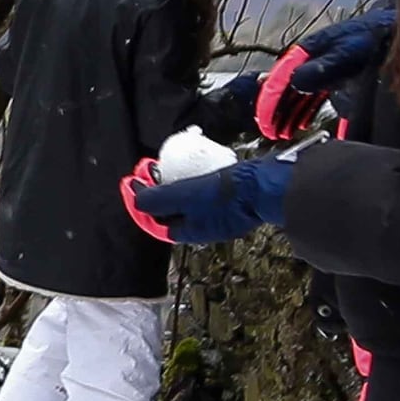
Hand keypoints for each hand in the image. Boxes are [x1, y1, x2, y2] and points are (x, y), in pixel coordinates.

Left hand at [122, 151, 292, 247]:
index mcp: (190, 232)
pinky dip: (193, 183)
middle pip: (170, 213)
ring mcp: (218, 216)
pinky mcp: (231, 202)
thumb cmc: (225, 194)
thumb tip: (135, 199)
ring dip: (174, 187)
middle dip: (156, 194)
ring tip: (167, 168)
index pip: (155, 222)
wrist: (266, 187)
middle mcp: (203, 228)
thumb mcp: (185, 196)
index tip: (133, 181)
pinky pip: (205, 195)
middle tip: (150, 171)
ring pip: (188, 203)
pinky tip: (193, 170)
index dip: (140, 202)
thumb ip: (158, 200)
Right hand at [257, 8, 393, 140]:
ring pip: (299, 96)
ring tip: (283, 133)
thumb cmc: (371, 38)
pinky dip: (306, 112)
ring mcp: (324, 72)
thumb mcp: (347, 51)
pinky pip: (314, 99)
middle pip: (288, 89)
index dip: (270, 100)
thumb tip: (295, 83)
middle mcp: (311, 63)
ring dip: (290, 114)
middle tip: (270, 132)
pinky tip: (304, 124)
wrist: (396, 32)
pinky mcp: (337, 81)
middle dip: (277, 111)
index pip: (281, 78)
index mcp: (307, 52)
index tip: (265, 120)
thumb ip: (322, 67)